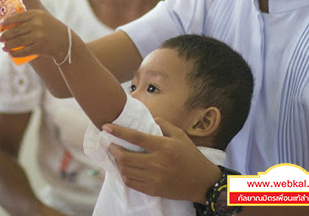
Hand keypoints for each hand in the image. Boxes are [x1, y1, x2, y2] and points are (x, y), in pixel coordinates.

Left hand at [0, 10, 68, 61]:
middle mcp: (37, 24)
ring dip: (8, 45)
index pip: (18, 17)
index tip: (1, 25)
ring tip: (3, 47)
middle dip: (5, 35)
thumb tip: (9, 20)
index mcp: (36, 14)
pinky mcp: (39, 48)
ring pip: (18, 41)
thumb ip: (29, 17)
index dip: (7, 21)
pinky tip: (10, 53)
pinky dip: (15, 53)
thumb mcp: (43, 18)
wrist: (66, 42)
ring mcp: (38, 36)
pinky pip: (24, 51)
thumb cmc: (51, 29)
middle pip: (15, 30)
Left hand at [103, 117, 220, 203]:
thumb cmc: (191, 156)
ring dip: (117, 163)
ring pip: (125, 171)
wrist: (203, 183)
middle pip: (125, 157)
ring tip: (116, 157)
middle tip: (109, 144)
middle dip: (112, 149)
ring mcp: (154, 178)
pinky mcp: (153, 190)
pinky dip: (124, 175)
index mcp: (163, 147)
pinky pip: (131, 183)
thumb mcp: (181, 136)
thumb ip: (164, 125)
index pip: (135, 137)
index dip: (118, 131)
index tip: (106, 126)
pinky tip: (124, 169)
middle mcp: (157, 162)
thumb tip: (150, 118)